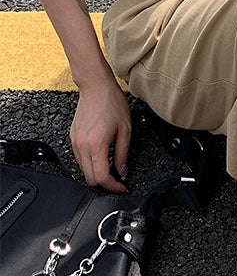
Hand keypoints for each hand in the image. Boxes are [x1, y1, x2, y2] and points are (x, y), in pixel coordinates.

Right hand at [70, 77, 130, 192]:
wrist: (96, 87)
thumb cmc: (112, 103)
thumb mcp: (125, 129)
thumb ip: (123, 153)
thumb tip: (123, 170)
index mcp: (96, 144)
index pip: (101, 177)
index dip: (113, 187)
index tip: (122, 188)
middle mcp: (82, 146)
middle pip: (90, 178)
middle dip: (105, 185)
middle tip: (118, 183)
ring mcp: (75, 143)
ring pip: (83, 171)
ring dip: (97, 175)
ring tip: (112, 172)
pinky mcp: (72, 139)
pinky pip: (79, 160)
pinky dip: (90, 165)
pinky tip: (102, 161)